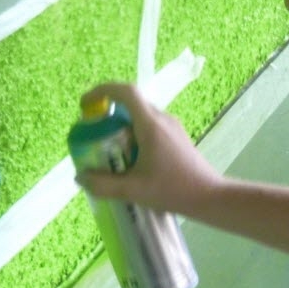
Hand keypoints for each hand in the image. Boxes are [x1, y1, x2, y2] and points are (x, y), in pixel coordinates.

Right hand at [75, 82, 223, 217]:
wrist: (209, 196)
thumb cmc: (173, 190)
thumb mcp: (133, 190)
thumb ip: (103, 184)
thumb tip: (80, 177)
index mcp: (151, 125)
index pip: (126, 92)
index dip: (102, 91)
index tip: (85, 104)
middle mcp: (162, 119)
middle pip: (131, 104)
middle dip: (108, 114)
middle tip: (93, 134)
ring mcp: (172, 126)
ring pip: (140, 116)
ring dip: (121, 126)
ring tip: (110, 151)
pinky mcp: (177, 136)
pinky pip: (150, 126)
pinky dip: (134, 134)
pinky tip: (131, 160)